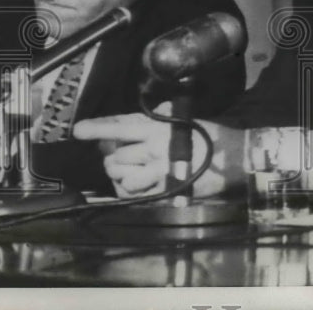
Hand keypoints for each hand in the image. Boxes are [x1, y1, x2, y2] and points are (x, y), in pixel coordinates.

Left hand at [73, 104, 228, 198]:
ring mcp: (158, 173)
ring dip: (119, 175)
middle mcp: (155, 150)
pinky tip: (134, 185)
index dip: (98, 128)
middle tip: (117, 156)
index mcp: (159, 129)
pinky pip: (134, 194)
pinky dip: (128, 190)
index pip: (121, 127)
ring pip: (122, 177)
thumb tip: (140, 118)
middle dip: (111, 157)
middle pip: (115, 156)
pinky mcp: (165, 191)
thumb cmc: (212, 137)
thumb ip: (161, 117)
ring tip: (128, 171)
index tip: (78, 130)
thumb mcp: (186, 119)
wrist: (235, 160)